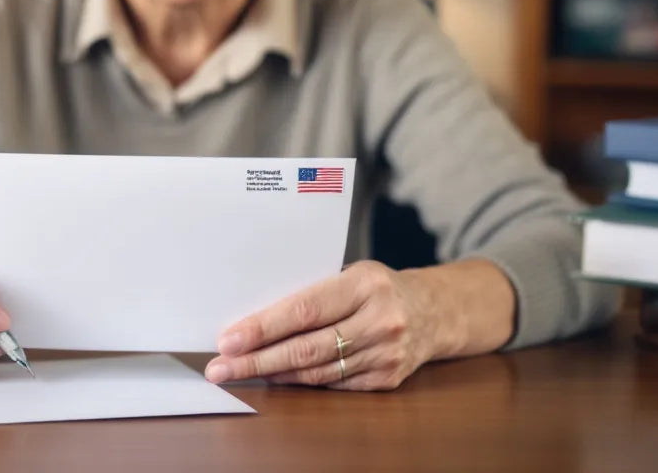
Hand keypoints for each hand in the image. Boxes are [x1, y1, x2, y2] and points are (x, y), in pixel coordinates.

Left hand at [204, 260, 437, 390]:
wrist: (436, 311)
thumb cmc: (379, 287)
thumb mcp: (351, 273)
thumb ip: (313, 292)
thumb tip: (255, 318)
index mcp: (365, 284)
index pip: (304, 310)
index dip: (263, 328)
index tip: (229, 340)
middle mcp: (379, 320)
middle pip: (305, 348)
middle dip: (256, 360)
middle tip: (221, 367)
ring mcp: (386, 354)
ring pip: (317, 371)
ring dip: (272, 375)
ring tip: (238, 372)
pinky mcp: (388, 379)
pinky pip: (334, 384)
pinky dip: (301, 382)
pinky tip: (276, 378)